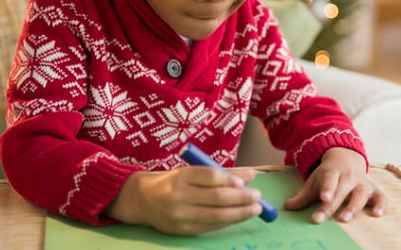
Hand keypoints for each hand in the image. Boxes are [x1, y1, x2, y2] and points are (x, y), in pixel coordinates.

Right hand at [104, 167, 262, 234]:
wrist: (142, 200)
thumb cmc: (174, 182)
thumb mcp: (193, 171)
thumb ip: (221, 173)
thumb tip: (251, 175)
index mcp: (181, 176)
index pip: (209, 176)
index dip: (230, 179)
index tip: (247, 182)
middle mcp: (178, 196)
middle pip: (216, 197)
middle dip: (241, 198)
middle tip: (258, 196)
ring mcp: (179, 216)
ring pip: (215, 216)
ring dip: (239, 213)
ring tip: (255, 209)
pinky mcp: (182, 231)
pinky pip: (210, 227)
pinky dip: (228, 222)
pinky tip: (239, 217)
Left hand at [284, 148, 386, 222]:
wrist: (346, 159)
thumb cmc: (328, 176)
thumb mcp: (315, 181)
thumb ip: (302, 196)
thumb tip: (287, 207)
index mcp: (333, 172)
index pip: (329, 179)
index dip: (327, 188)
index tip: (324, 198)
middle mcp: (349, 177)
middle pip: (342, 190)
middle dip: (333, 205)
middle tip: (324, 218)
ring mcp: (362, 183)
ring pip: (361, 194)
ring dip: (354, 206)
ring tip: (345, 219)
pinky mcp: (374, 190)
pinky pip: (381, 197)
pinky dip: (381, 205)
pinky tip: (377, 214)